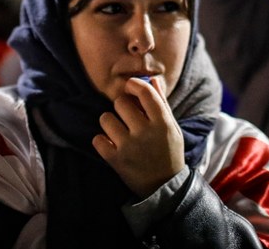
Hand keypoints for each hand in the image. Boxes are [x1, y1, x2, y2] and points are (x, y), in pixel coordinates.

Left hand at [93, 77, 184, 198]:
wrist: (165, 187)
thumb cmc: (168, 152)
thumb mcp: (172, 128)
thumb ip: (162, 103)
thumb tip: (153, 80)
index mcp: (163, 123)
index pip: (145, 92)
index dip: (134, 85)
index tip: (130, 87)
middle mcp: (145, 133)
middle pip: (121, 102)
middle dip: (122, 105)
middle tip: (127, 116)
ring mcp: (129, 147)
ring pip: (106, 118)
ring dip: (110, 122)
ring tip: (119, 131)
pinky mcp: (116, 160)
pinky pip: (97, 139)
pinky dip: (102, 141)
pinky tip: (111, 144)